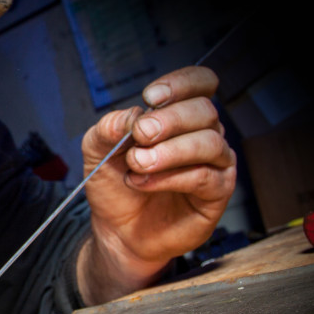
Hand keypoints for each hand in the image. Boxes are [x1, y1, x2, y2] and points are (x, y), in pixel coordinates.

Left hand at [78, 66, 236, 304]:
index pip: (200, 83)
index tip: (151, 97)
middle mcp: (202, 134)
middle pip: (204, 110)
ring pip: (209, 142)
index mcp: (179, 115)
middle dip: (168, 120)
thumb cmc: (115, 185)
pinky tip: (144, 182)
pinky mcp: (216, 193)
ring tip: (138, 163)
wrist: (117, 230)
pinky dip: (171, 177)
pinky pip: (205, 176)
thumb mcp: (97, 149)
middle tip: (140, 135)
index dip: (181, 83)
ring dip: (169, 151)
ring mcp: (214, 163)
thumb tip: (131, 115)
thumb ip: (109, 126)